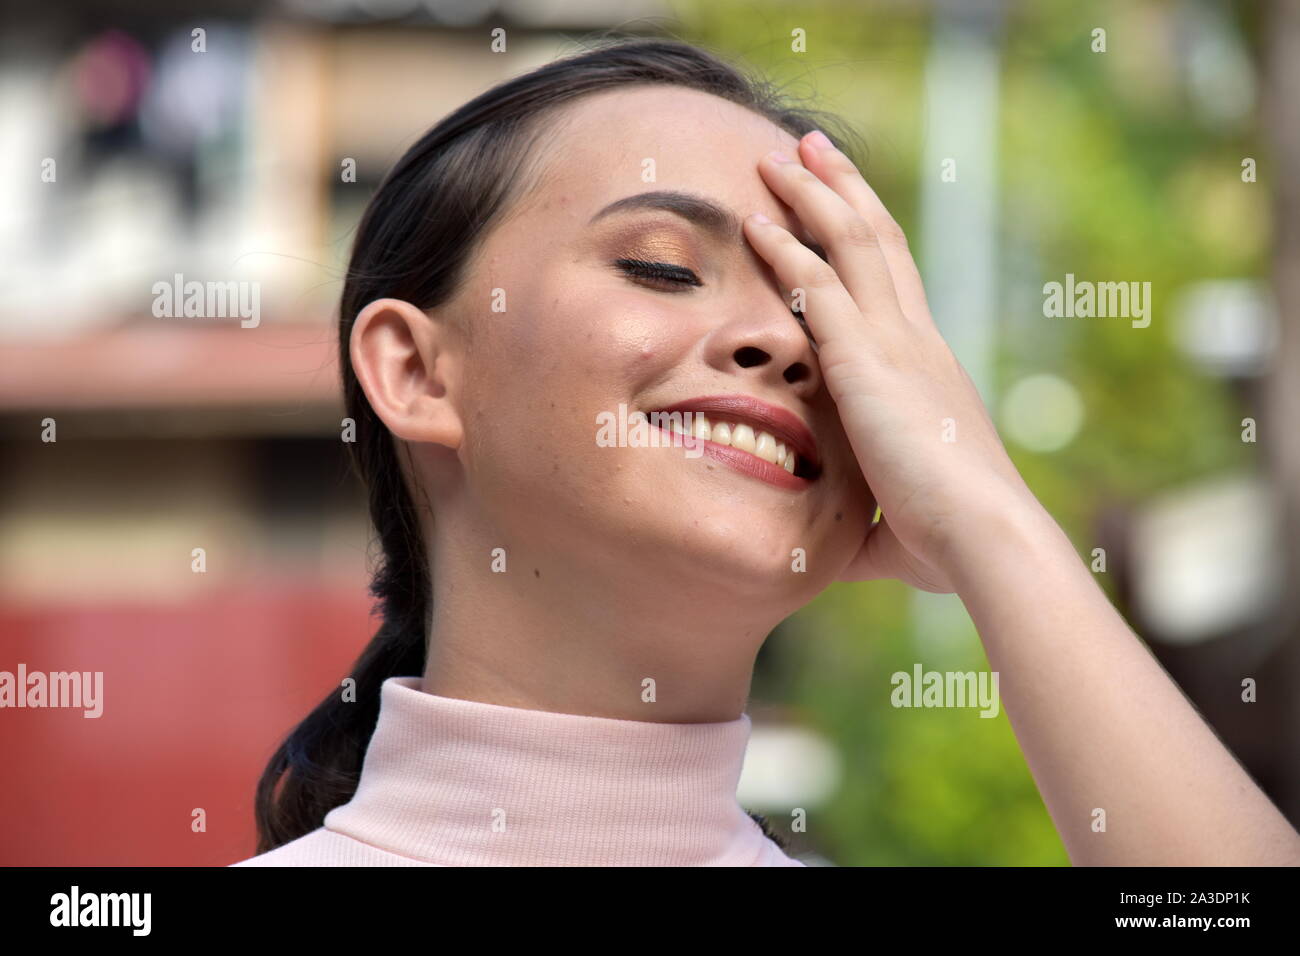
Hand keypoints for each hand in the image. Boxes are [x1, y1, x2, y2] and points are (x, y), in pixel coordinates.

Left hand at [742, 131, 1040, 593]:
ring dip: (813, 194)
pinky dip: (787, 249)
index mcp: (929, 369)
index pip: (896, 284)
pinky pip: (820, 286)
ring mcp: (895, 344)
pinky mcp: (868, 362)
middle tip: (812, 148)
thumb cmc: (951, 542)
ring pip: (852, 243)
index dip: (868, 237)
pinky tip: (756, 222)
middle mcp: (917, 341)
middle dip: (843, 188)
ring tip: (781, 153)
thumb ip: (868, 520)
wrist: (984, 539)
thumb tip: (838, 546)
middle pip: (878, 240)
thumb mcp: (900, 522)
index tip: (842, 203)